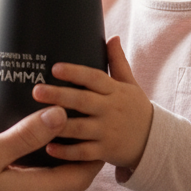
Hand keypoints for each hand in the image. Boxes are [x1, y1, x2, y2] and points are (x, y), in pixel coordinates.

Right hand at [0, 105, 103, 190]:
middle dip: (70, 156)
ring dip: (46, 167)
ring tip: (40, 136)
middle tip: (71, 125)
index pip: (82, 176)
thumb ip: (26, 135)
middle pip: (64, 184)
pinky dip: (27, 179)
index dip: (92, 152)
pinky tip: (9, 160)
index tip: (93, 127)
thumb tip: (61, 115)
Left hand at [32, 36, 152, 172]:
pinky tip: (48, 147)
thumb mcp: (130, 84)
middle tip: (36, 90)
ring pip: (80, 128)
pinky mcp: (105, 151)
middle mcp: (110, 110)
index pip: (94, 78)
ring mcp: (107, 132)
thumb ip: (118, 62)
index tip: (55, 68)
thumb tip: (112, 37)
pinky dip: (66, 152)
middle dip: (59, 95)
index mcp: (115, 91)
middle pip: (83, 101)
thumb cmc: (136, 108)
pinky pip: (84, 153)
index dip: (75, 72)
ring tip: (36, 120)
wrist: (154, 141)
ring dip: (59, 125)